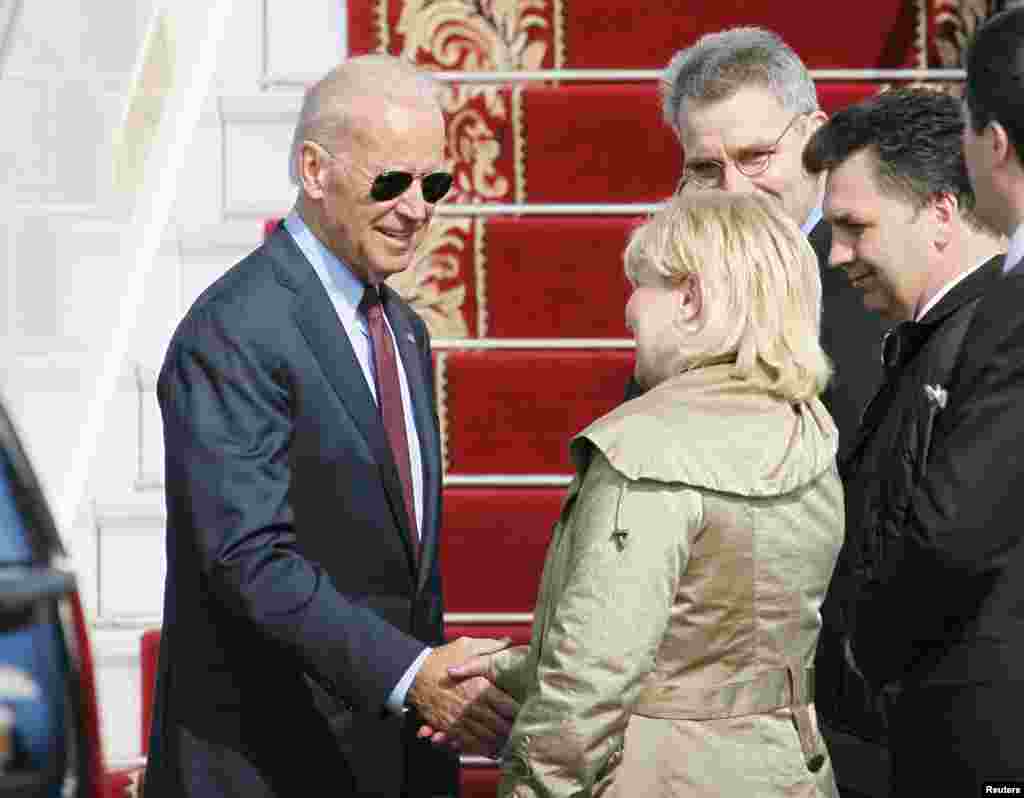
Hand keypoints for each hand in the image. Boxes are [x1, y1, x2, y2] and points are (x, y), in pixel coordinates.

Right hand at [407, 637, 518, 756]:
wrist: (414, 673)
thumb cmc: (440, 658)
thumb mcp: (467, 645)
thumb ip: (490, 646)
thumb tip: (507, 641)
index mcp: (480, 687)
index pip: (507, 705)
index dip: (519, 711)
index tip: (526, 712)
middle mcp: (472, 705)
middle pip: (499, 724)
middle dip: (512, 730)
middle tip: (521, 732)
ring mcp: (460, 718)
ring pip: (485, 736)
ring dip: (498, 741)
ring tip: (509, 743)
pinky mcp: (449, 726)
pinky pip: (468, 741)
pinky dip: (480, 748)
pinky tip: (489, 750)